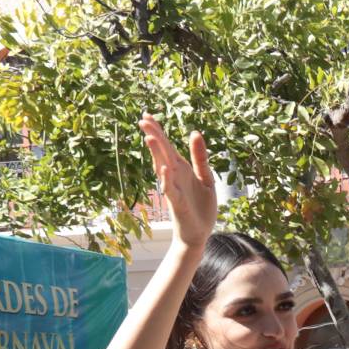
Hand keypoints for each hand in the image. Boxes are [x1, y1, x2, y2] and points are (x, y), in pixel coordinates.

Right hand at [139, 114, 217, 249]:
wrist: (199, 233)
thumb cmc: (200, 206)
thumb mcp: (205, 177)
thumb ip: (200, 157)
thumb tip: (195, 132)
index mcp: (182, 169)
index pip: (168, 146)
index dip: (159, 131)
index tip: (148, 115)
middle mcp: (175, 177)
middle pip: (163, 153)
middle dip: (154, 137)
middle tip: (142, 119)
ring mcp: (175, 190)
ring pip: (164, 169)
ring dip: (157, 154)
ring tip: (149, 138)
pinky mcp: (178, 204)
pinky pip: (171, 191)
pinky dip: (167, 180)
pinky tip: (164, 169)